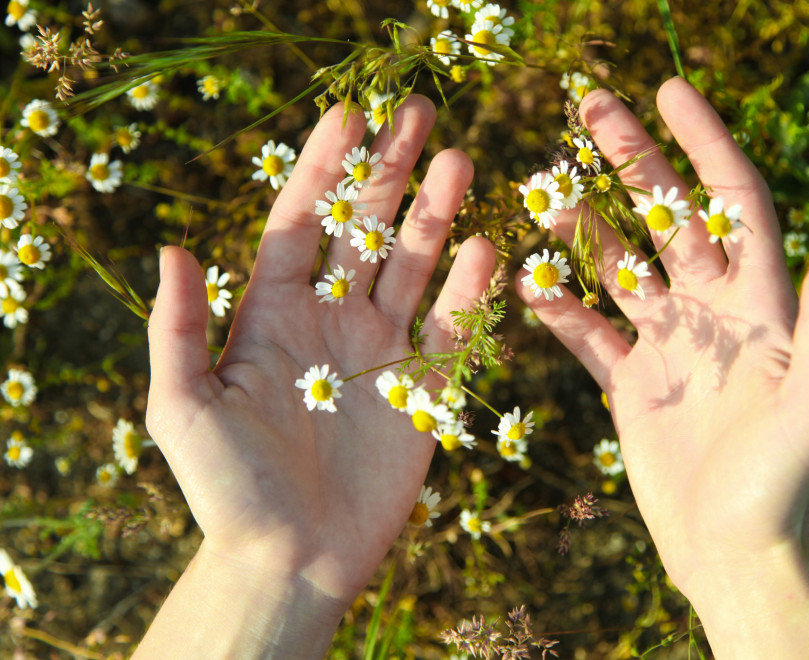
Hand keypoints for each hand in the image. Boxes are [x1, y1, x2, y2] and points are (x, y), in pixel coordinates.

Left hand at [146, 96, 494, 607]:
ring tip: (460, 163)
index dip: (325, 168)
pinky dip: (471, 290)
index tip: (351, 115)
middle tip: (421, 112)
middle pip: (366, 229)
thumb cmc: (226, 487)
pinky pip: (452, 328)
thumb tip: (173, 248)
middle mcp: (332, 320)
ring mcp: (381, 351)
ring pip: (414, 266)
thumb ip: (179, 329)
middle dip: (391, 171)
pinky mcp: (422, 389)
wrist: (291, 559)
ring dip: (436, 215)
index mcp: (274, 314)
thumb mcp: (183, 407)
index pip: (303, 223)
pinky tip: (488, 248)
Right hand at [518, 78, 808, 656]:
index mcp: (760, 302)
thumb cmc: (784, 481)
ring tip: (544, 193)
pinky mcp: (631, 382)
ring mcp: (667, 345)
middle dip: (631, 160)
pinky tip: (528, 283)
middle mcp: (712, 312)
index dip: (703, 143)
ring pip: (619, 265)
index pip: (730, 201)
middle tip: (588, 106)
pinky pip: (588, 331)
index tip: (667, 91)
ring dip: (583, 227)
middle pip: (667, 215)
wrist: (733, 552)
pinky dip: (559, 307)